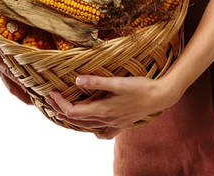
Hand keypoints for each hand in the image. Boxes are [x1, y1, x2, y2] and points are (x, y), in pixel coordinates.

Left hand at [46, 74, 178, 136]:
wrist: (161, 97)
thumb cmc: (140, 87)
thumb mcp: (118, 82)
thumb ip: (97, 81)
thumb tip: (76, 80)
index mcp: (102, 110)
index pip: (72, 112)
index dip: (60, 103)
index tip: (52, 91)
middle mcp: (105, 120)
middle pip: (76, 120)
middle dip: (61, 110)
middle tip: (52, 98)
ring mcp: (113, 124)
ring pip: (87, 127)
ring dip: (73, 119)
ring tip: (64, 109)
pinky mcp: (121, 125)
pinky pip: (102, 132)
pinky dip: (93, 129)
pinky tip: (93, 124)